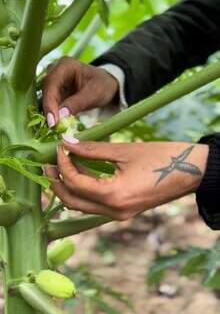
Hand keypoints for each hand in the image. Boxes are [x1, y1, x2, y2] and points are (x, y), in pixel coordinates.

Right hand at [42, 57, 118, 126]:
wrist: (105, 85)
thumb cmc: (102, 86)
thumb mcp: (94, 94)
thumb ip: (77, 103)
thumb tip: (60, 115)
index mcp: (65, 65)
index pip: (51, 84)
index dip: (49, 103)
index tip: (52, 121)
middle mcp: (55, 70)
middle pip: (45, 91)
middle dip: (48, 110)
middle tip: (52, 127)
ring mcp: (53, 81)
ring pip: (45, 99)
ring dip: (48, 113)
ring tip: (54, 128)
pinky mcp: (54, 92)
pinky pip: (49, 104)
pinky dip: (52, 114)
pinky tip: (55, 125)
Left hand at [45, 137, 208, 220]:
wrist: (191, 171)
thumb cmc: (162, 157)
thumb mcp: (124, 150)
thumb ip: (92, 149)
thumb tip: (68, 143)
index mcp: (114, 196)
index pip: (75, 183)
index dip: (63, 164)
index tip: (59, 147)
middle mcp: (114, 211)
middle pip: (73, 201)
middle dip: (57, 182)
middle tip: (48, 163)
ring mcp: (120, 214)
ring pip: (83, 205)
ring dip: (69, 187)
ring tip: (60, 166)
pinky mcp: (124, 211)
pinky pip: (96, 204)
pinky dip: (85, 191)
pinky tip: (81, 174)